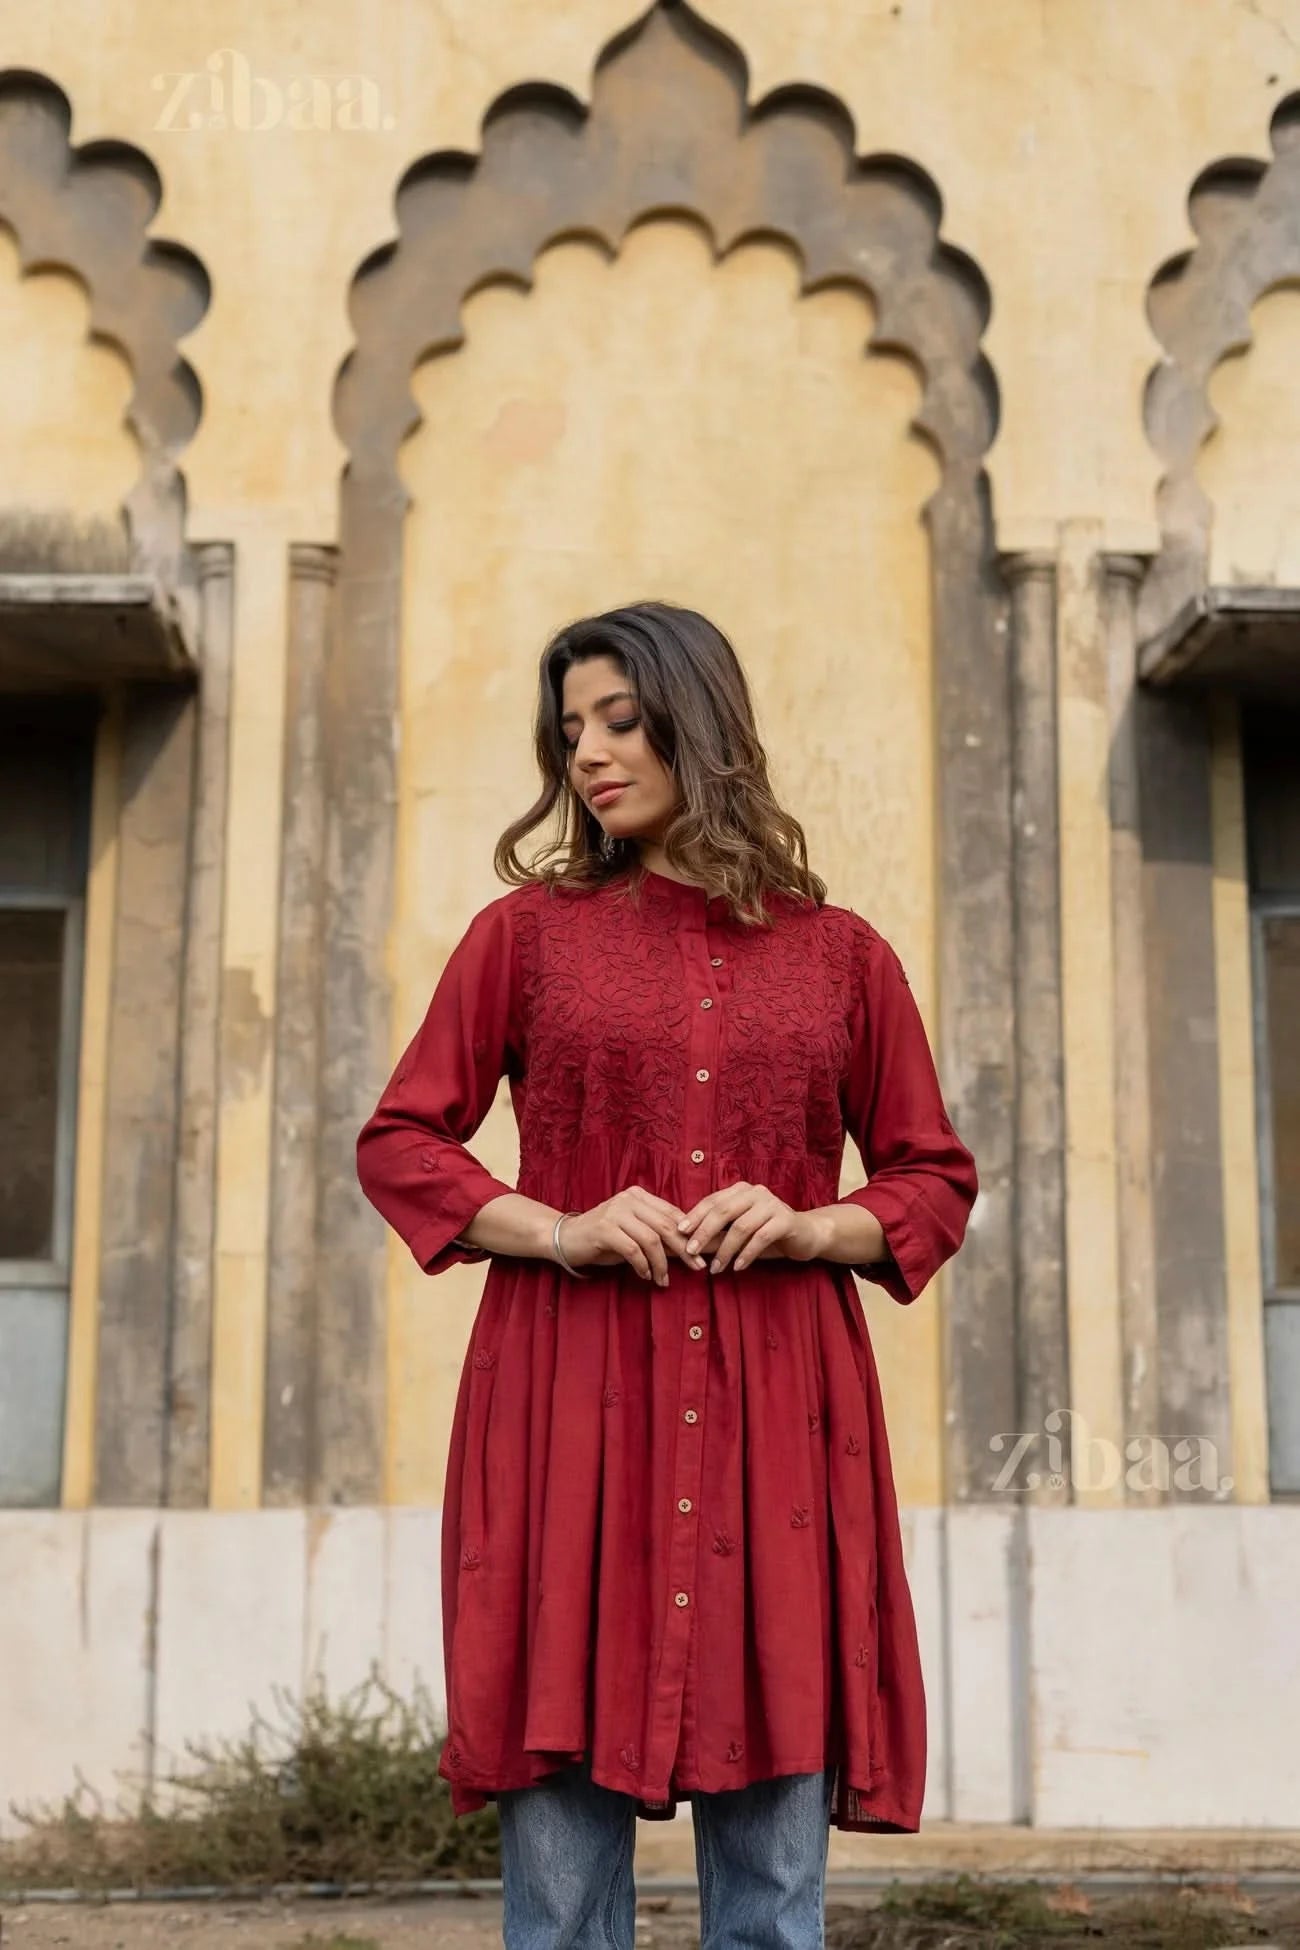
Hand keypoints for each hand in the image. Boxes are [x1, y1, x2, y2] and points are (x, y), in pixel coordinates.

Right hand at [557, 1186, 707, 1285]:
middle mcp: (629, 1199)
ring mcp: (616, 1212)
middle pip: (667, 1226)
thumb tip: (691, 1250)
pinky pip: (633, 1250)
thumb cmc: (604, 1238)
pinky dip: (643, 1266)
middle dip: (685, 1250)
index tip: (703, 1254)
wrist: (566, 1238)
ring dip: (662, 1264)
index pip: (672, 1214)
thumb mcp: (634, 1233)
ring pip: (651, 1240)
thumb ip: (658, 1236)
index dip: (691, 1234)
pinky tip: (645, 1276)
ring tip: (663, 1280)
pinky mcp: (604, 1228)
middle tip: (697, 1268)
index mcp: (639, 1196)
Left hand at [675, 1182, 829, 1273]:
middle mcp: (755, 1192)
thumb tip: (686, 1242)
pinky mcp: (786, 1220)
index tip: (680, 1232)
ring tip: (715, 1268)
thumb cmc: (767, 1232)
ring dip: (725, 1250)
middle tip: (691, 1251)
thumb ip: (718, 1232)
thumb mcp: (740, 1229)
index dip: (695, 1216)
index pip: (712, 1201)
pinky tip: (737, 1267)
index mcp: (741, 1190)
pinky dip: (746, 1254)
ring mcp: (772, 1204)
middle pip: (723, 1211)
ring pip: (741, 1227)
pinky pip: (761, 1237)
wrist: (806, 1234)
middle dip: (705, 1233)